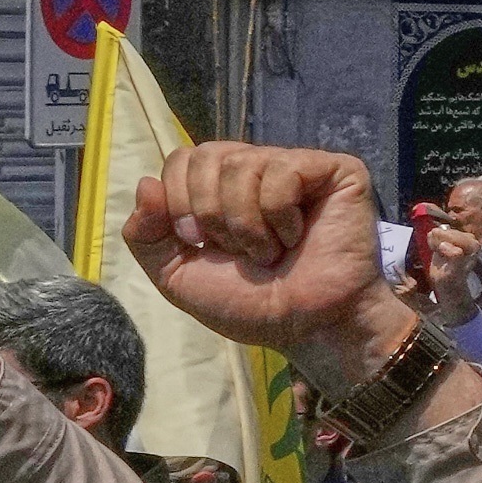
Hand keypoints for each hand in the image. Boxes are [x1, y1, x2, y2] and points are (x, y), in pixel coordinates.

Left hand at [127, 146, 418, 370]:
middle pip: (206, 155)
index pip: (181, 159)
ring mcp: (297, 167)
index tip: (199, 243)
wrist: (305, 327)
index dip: (178, 200)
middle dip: (209, 212)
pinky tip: (296, 237)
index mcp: (222, 187)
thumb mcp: (178, 276)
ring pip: (242, 164)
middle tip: (237, 251)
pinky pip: (283, 170)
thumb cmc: (249, 304)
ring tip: (269, 252)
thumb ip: (146, 235)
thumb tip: (144, 183)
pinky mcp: (336, 172)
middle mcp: (257, 170)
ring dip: (246, 223)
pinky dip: (279, 213)